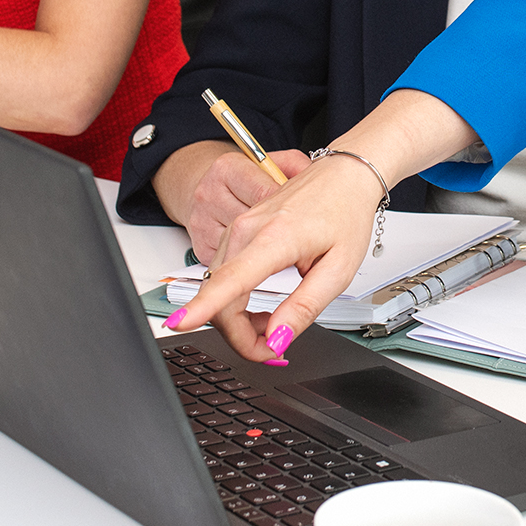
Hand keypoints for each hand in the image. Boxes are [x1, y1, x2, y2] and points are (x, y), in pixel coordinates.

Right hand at [167, 150, 387, 363]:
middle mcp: (247, 231)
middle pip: (220, 298)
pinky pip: (223, 278)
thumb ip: (304, 307)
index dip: (203, 308)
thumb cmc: (345, 213)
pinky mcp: (236, 233)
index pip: (230, 280)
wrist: (342, 175)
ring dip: (240, 320)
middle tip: (273, 350)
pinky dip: (237, 302)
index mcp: (275, 237)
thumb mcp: (338, 269)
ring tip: (276, 323)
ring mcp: (237, 230)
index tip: (180, 322)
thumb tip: (277, 338)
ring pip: (218, 291)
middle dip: (241, 336)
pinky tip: (263, 306)